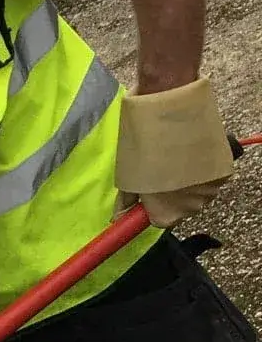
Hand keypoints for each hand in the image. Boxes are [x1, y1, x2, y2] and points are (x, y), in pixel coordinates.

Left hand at [117, 79, 234, 228]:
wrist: (171, 120)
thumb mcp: (128, 179)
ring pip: (197, 191)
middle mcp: (192, 208)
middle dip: (171, 193)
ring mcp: (211, 190)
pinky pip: (211, 176)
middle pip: (181, 207)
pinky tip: (191, 153)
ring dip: (187, 180)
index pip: (161, 220)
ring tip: (176, 159)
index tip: (149, 192)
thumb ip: (126, 202)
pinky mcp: (224, 172)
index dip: (153, 206)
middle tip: (162, 171)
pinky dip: (202, 168)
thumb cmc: (144, 151)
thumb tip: (117, 217)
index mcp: (167, 215)